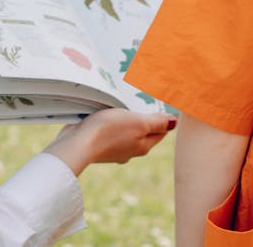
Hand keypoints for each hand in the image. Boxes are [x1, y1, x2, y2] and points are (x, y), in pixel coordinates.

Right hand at [43, 109, 174, 176]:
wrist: (78, 144)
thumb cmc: (109, 131)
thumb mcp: (138, 123)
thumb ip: (156, 122)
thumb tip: (174, 123)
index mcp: (144, 146)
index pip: (161, 131)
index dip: (163, 118)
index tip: (160, 103)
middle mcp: (131, 150)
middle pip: (144, 132)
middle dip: (145, 119)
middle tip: (142, 101)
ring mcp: (115, 150)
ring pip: (127, 133)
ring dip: (127, 121)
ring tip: (123, 106)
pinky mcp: (100, 145)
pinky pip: (111, 133)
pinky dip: (112, 125)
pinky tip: (106, 116)